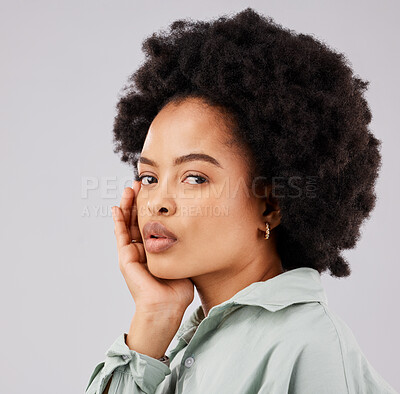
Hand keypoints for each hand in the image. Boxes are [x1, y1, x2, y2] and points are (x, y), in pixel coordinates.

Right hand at [112, 181, 193, 315]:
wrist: (166, 307)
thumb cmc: (177, 289)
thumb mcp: (182, 260)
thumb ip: (182, 246)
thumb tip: (196, 230)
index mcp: (155, 249)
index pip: (150, 223)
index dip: (151, 207)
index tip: (155, 190)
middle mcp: (142, 250)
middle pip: (137, 220)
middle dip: (138, 201)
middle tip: (140, 184)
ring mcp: (132, 254)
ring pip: (127, 224)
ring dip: (127, 206)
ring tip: (129, 189)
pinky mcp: (125, 259)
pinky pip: (120, 236)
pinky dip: (118, 221)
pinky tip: (117, 207)